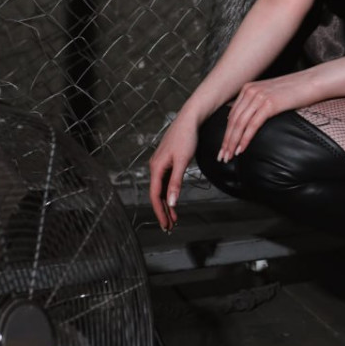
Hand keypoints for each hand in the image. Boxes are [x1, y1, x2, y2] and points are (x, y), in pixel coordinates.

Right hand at [148, 110, 199, 231]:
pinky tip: (173, 198)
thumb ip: (175, 183)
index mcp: (156, 168)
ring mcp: (160, 163)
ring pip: (161, 188)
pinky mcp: (166, 160)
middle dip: (163, 211)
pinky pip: (165, 180)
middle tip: (170, 226)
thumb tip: (171, 202)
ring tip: (174, 217)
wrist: (189, 119)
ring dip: (167, 202)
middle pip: (157, 194)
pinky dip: (169, 191)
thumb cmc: (186, 138)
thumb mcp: (182, 162)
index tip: (166, 225)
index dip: (160, 212)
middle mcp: (155, 166)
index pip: (155, 196)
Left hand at [220, 71, 318, 161]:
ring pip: (240, 124)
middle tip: (222, 156)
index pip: (232, 115)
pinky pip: (252, 125)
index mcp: (248, 88)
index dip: (226, 133)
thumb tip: (247, 122)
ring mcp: (260, 97)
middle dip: (227, 140)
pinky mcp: (269, 104)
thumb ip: (257, 104)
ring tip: (229, 156)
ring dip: (233, 143)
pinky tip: (241, 149)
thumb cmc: (294, 91)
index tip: (224, 147)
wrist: (311, 82)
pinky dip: (245, 139)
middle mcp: (251, 91)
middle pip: (233, 121)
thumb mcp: (270, 94)